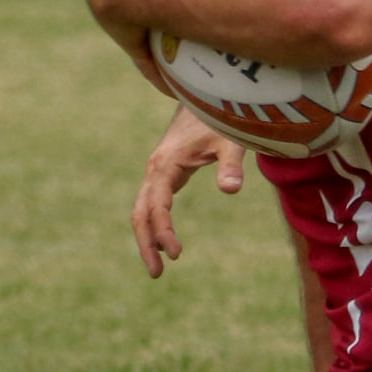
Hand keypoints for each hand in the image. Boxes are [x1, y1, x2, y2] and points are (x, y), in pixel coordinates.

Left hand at [87, 0, 216, 92]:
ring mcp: (128, 32)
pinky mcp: (134, 49)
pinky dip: (164, 77)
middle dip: (159, 31)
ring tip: (190, 69)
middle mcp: (125, 11)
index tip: (175, 3)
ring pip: (149, 48)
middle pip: (146, 23)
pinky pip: (151, 67)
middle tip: (189, 37)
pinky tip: (179, 88)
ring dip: (164, 59)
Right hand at [132, 105, 246, 277]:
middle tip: (157, 273)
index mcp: (165, 165)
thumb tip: (231, 191)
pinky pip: (151, 203)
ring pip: (142, 210)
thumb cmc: (219, 119)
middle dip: (146, 243)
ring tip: (158, 267)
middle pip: (140, 213)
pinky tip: (164, 242)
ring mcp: (156, 172)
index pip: (158, 206)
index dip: (164, 231)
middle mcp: (155, 169)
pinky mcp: (162, 173)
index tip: (177, 254)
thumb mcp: (230, 140)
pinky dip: (153, 224)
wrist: (205, 98)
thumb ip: (231, 165)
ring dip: (147, 238)